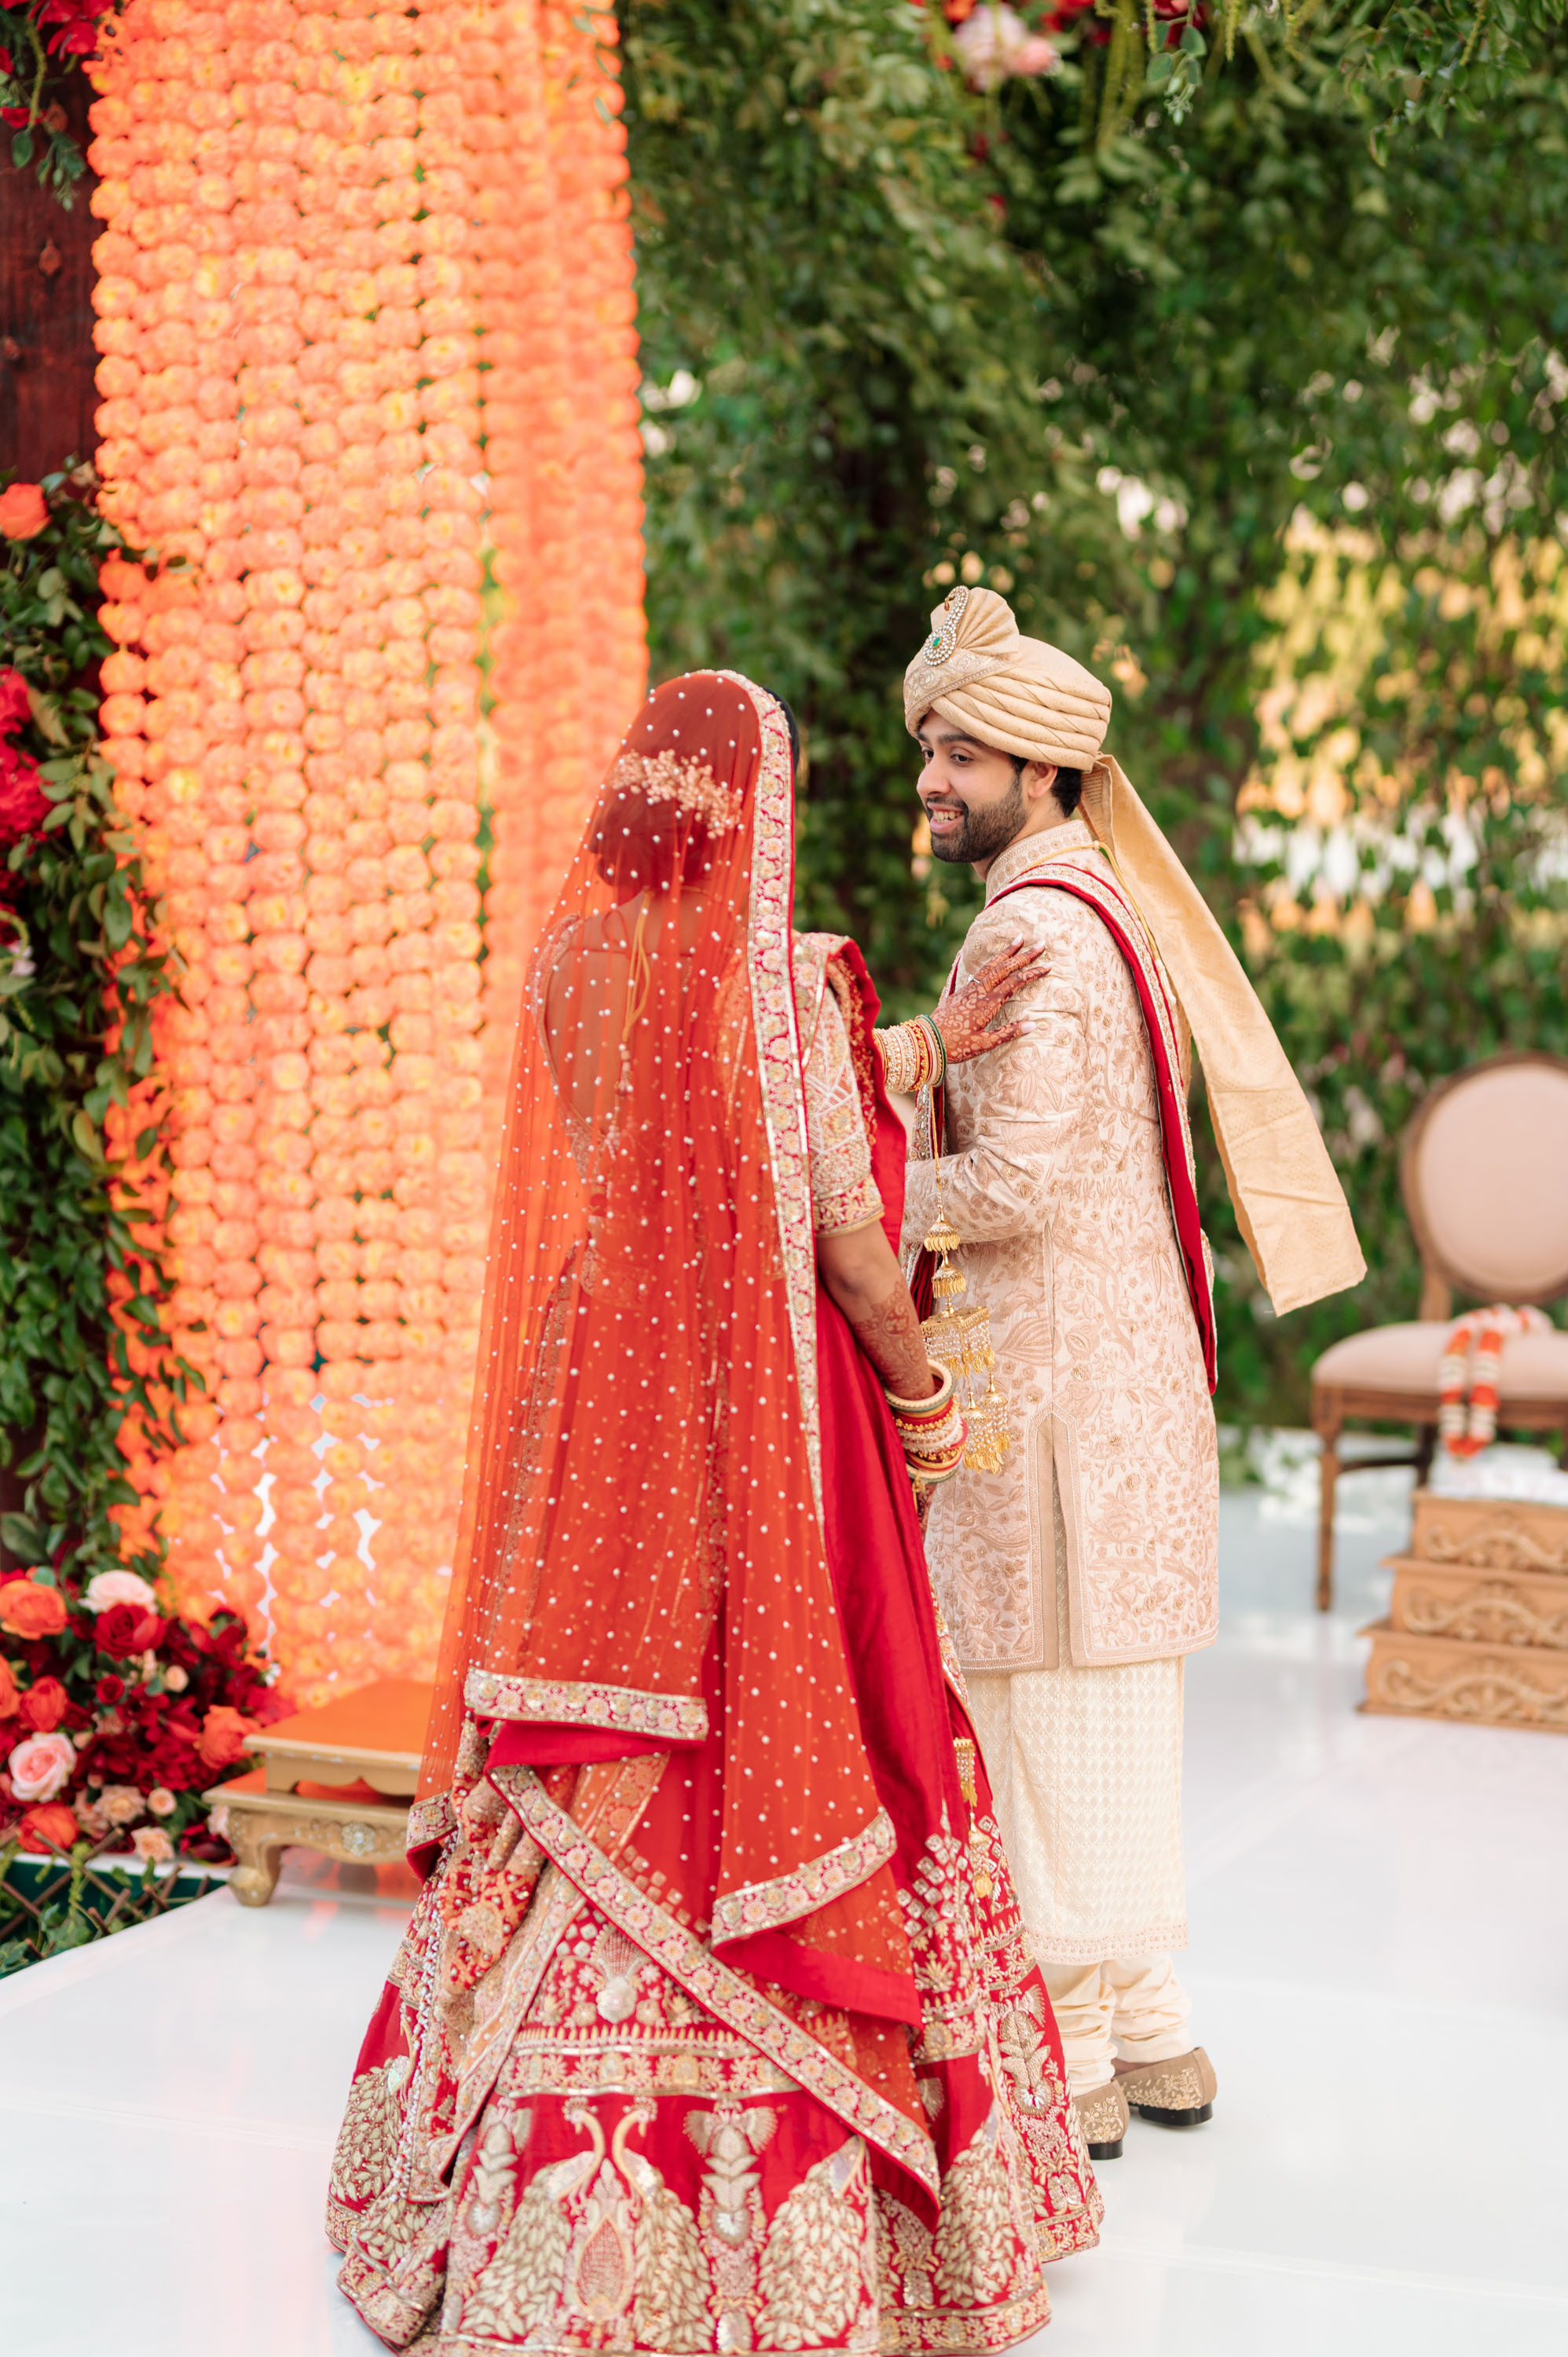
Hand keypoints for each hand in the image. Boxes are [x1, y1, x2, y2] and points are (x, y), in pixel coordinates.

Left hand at [933, 939, 1047, 1064]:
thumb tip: (1033, 1025)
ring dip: (1006, 952)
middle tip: (1041, 943)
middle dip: (1024, 955)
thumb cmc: (956, 1046)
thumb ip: (1008, 1033)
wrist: (927, 1040)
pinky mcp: (961, 991)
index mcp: (988, 1003)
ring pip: (991, 965)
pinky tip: (995, 958)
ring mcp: (969, 989)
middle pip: (1005, 968)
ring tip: (1018, 938)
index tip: (1048, 965)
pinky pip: (980, 970)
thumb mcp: (984, 1044)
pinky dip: (992, 961)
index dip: (1032, 972)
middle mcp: (979, 991)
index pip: (1015, 982)